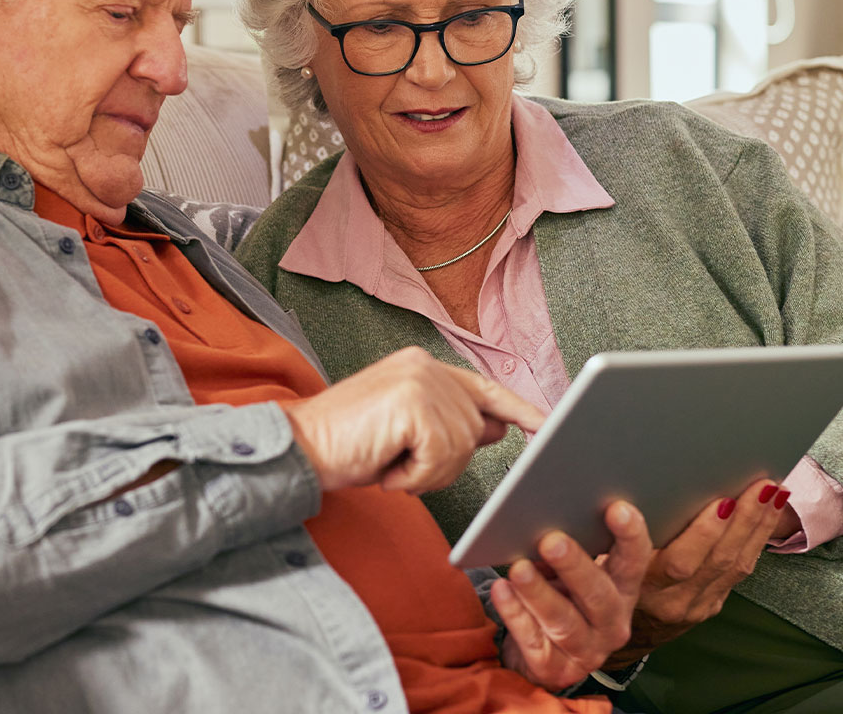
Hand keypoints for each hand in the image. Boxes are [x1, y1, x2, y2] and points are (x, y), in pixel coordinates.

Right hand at [279, 347, 544, 493]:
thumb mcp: (404, 433)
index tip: (545, 424)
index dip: (518, 408)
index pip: (484, 387)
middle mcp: (424, 366)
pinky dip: (415, 477)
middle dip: (443, 462)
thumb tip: (498, 427)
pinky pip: (442, 459)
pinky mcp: (413, 405)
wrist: (297, 450)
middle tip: (398, 463)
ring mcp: (419, 382)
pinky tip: (386, 467)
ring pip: (461, 449)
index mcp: (421, 366)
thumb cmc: (343, 446)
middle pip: (474, 430)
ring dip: (426, 472)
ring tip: (388, 463)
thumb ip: (449, 423)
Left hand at [495, 501, 650, 690]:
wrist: (541, 657)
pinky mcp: (555, 669)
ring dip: (539, 592)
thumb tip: (544, 515)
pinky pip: (533, 640)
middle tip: (552, 540)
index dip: (630, 537)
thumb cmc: (559, 600)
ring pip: (564, 622)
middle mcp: (611, 624)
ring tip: (518, 568)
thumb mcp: (570, 576)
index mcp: (621, 593)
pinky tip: (502, 591)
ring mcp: (586, 651)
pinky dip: (516, 614)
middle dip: (575, 566)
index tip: (617, 509)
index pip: (633, 563)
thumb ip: (570, 550)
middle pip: (598, 595)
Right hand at [605, 478, 785, 665]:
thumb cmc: (600, 590)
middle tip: (759, 487)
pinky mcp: (712, 603)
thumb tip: (614, 499)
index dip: (703, 534)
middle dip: (743, 520)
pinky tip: (767, 516)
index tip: (720, 503)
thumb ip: (608, 541)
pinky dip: (756, 540)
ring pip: (735, 565)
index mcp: (641, 589)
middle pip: (717, 560)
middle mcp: (673, 601)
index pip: (677, 563)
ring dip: (757, 527)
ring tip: (772, 493)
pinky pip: (740, 572)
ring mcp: (697, 604)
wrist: (620, 637)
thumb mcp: (593, 567)